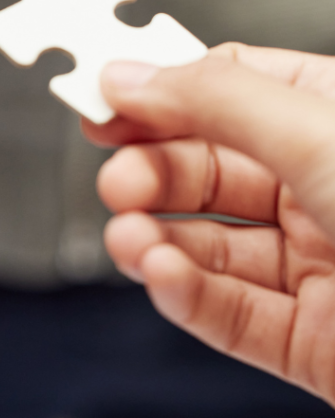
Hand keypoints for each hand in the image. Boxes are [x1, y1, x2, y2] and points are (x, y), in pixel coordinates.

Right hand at [86, 44, 334, 406]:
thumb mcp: (325, 136)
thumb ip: (216, 100)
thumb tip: (128, 74)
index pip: (230, 92)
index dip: (163, 95)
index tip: (104, 102)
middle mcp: (327, 192)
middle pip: (207, 169)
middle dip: (153, 173)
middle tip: (115, 179)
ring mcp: (317, 269)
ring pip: (208, 245)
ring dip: (155, 239)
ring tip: (128, 237)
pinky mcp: (309, 342)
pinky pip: (227, 313)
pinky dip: (185, 294)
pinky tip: (163, 276)